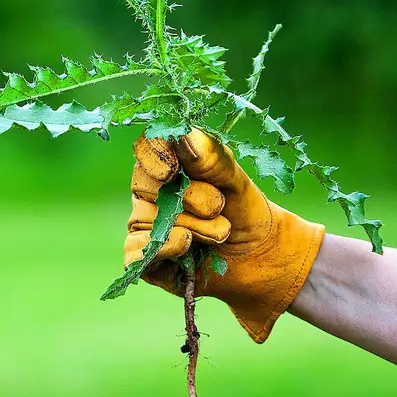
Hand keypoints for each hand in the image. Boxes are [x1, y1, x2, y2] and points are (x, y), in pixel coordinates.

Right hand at [125, 129, 325, 342]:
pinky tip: (188, 246)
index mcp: (169, 163)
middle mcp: (150, 192)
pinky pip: (136, 253)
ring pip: (146, 221)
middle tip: (220, 207)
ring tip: (221, 232)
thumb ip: (211, 159)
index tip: (173, 170)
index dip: (154, 157)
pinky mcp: (146, 259)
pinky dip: (164, 248)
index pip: (146, 149)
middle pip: (146, 185)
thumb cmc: (245, 211)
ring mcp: (145, 226)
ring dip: (191, 227)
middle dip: (190, 197)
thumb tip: (182, 137)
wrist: (260, 258)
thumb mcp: (236, 181)